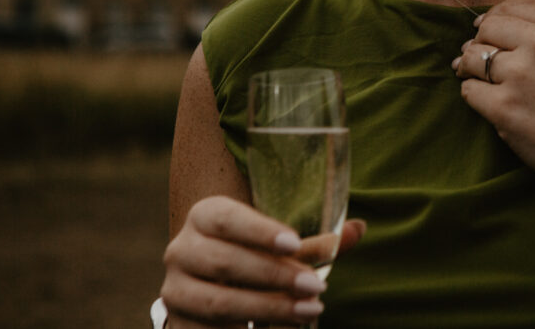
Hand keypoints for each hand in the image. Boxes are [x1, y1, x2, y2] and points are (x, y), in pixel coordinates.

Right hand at [161, 195, 365, 326]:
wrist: (207, 289)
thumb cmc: (251, 257)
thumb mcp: (278, 247)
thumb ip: (314, 243)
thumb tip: (358, 229)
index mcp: (205, 216)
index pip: (227, 218)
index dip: (259, 231)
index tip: (294, 243)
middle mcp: (182, 249)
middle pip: (225, 261)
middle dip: (274, 275)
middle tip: (316, 286)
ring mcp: (175, 289)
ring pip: (219, 301)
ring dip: (268, 308)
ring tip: (309, 311)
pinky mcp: (179, 324)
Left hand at [452, 0, 534, 204]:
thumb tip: (481, 26)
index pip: (511, 6)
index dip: (492, 19)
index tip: (485, 32)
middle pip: (486, 29)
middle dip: (478, 43)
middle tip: (479, 62)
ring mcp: (521, 74)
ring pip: (471, 58)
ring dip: (469, 70)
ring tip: (479, 82)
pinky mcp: (505, 108)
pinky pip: (469, 91)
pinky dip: (474, 97)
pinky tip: (489, 105)